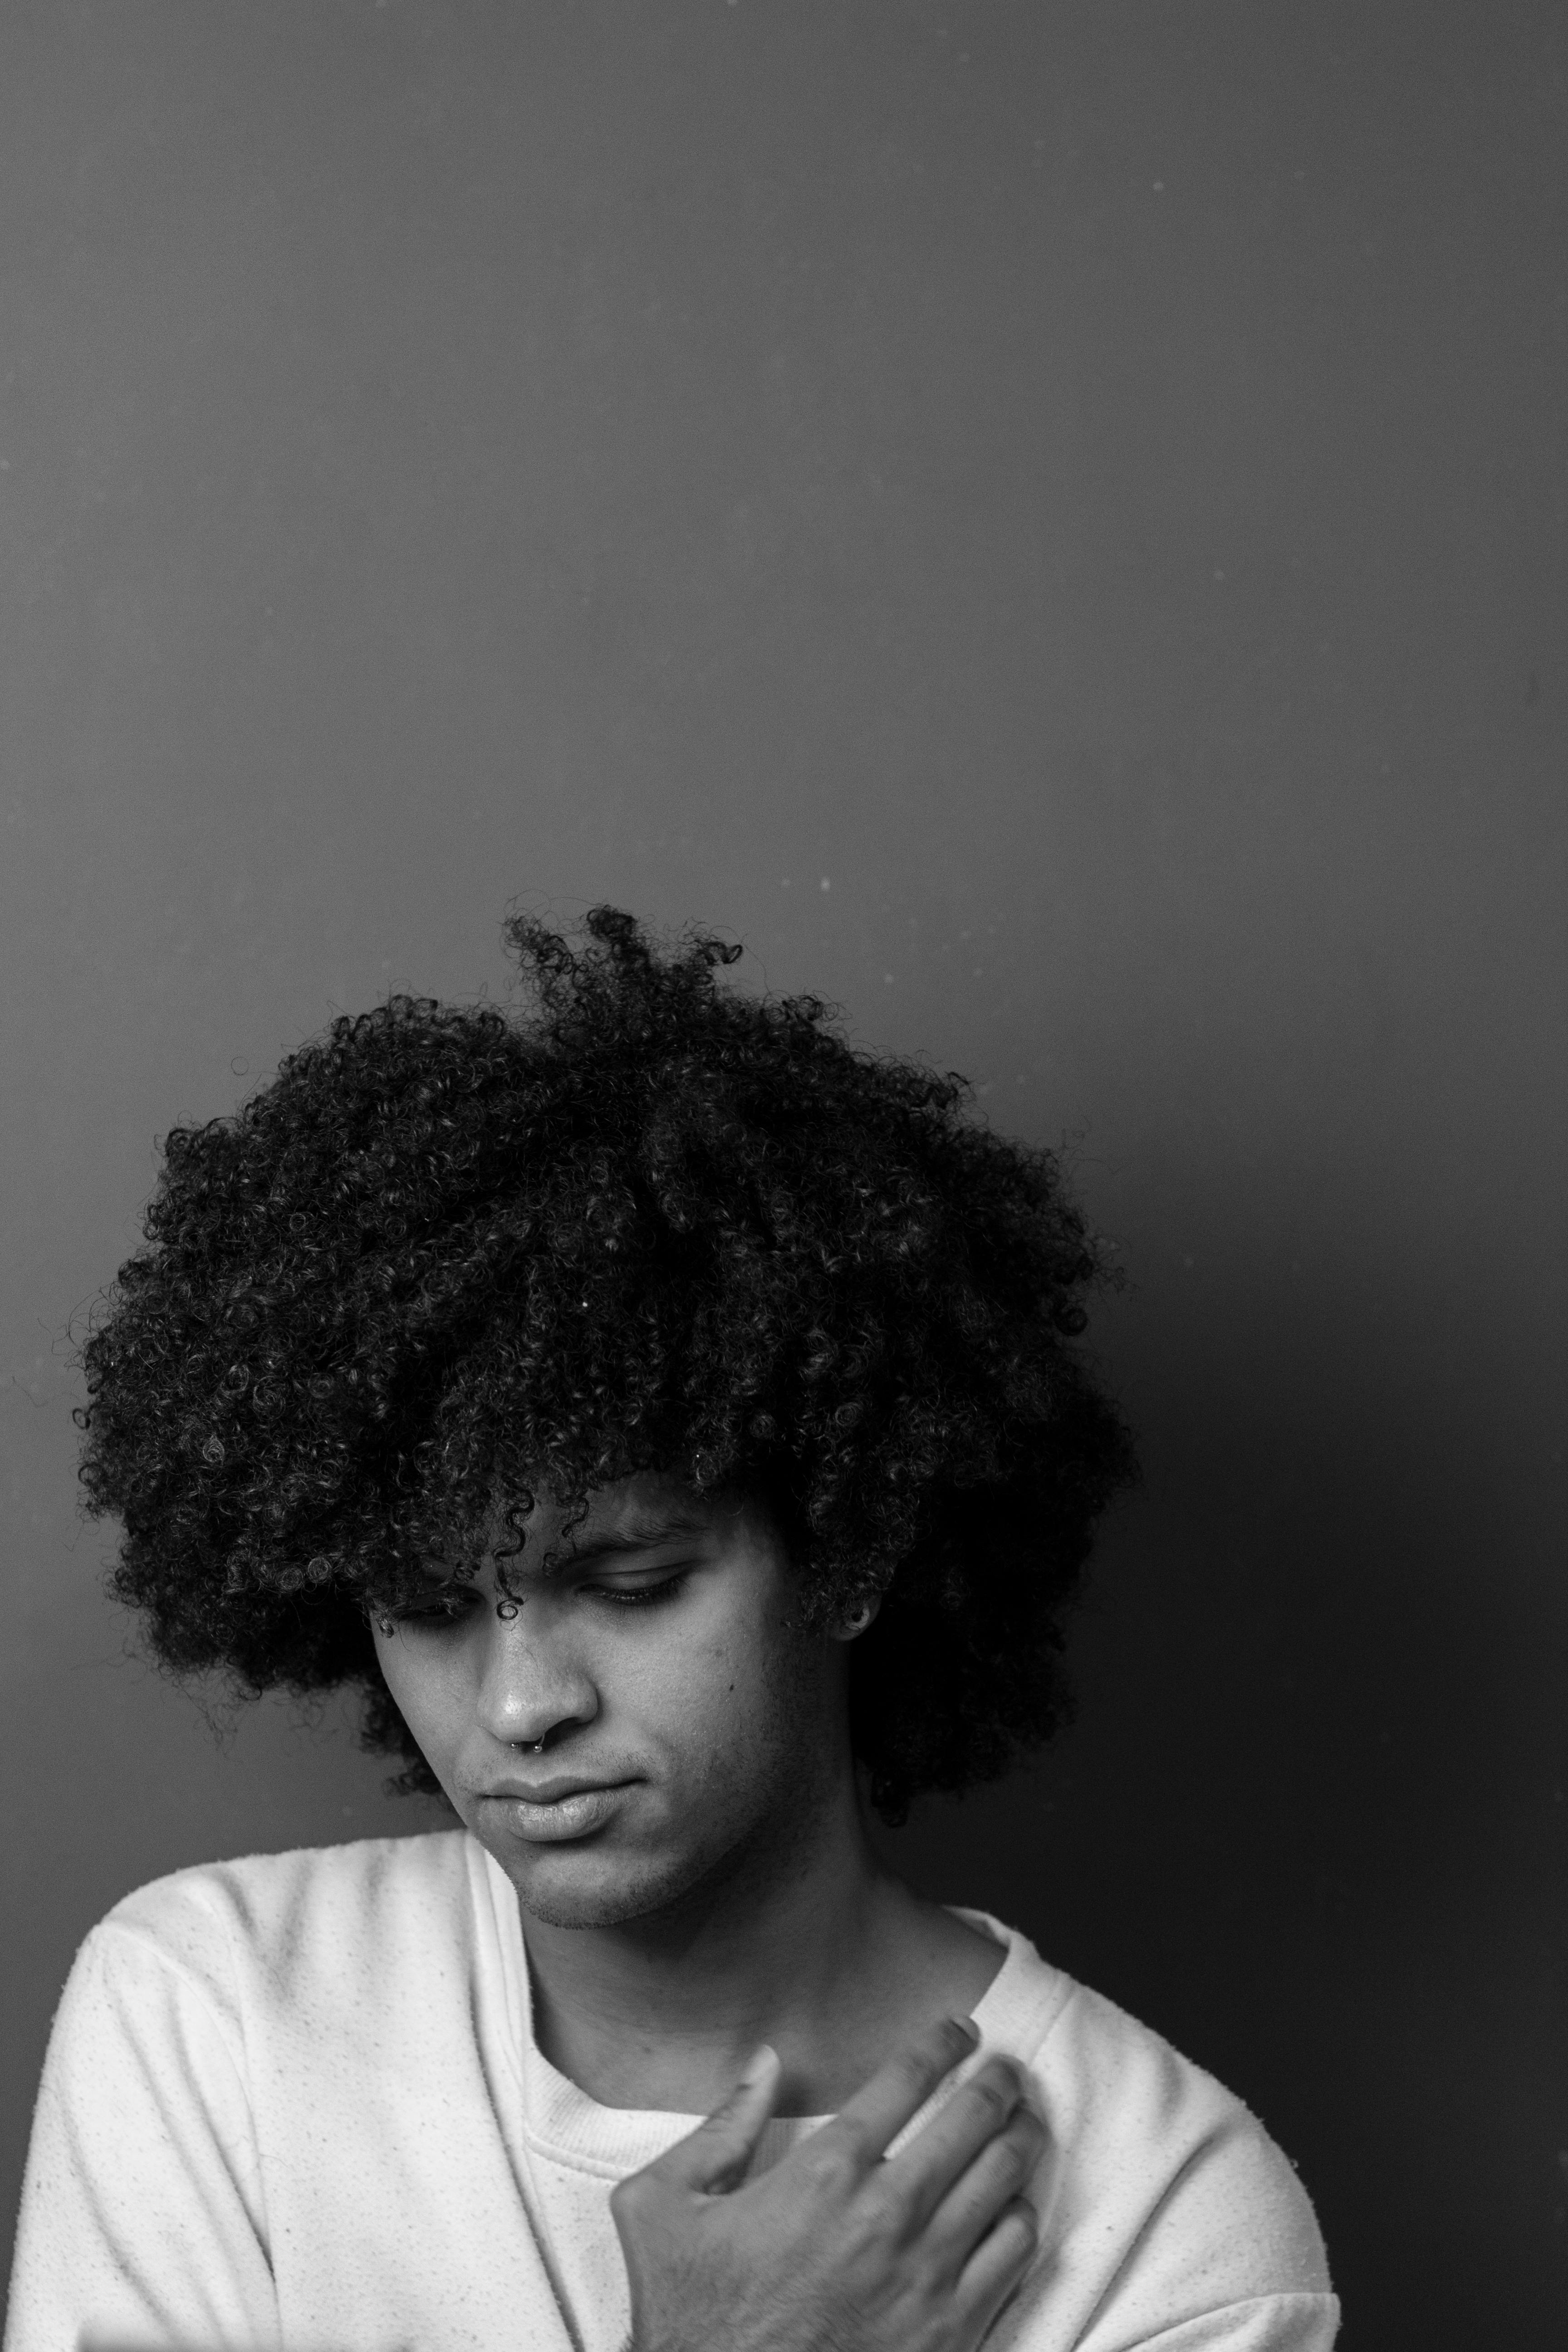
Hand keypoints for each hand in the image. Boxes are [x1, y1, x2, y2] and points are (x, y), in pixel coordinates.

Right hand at [610, 2014, 1044, 2351]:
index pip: (909, 2077)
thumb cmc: (691, 2317)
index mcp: (825, 2173)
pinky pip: (1016, 2253)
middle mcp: (888, 2215)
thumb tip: (765, 2061)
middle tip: (1004, 2069)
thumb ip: (719, 2126)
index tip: (960, 2030)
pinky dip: (1022, 2217)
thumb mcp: (660, 2209)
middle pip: (975, 2118)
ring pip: (1006, 2178)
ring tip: (1021, 2122)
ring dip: (1021, 2138)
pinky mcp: (953, 2332)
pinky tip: (1013, 2205)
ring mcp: (927, 2276)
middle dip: (999, 2080)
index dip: (943, 2042)